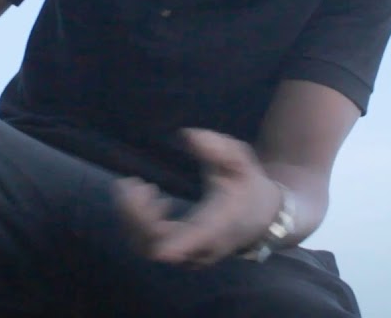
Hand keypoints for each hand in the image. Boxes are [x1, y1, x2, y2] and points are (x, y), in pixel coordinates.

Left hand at [114, 128, 282, 266]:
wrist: (258, 218)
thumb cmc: (247, 186)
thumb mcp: (241, 161)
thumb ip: (220, 148)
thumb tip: (190, 136)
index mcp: (219, 225)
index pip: (197, 241)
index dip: (179, 246)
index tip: (162, 250)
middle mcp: (200, 246)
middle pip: (158, 245)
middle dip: (138, 216)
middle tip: (135, 183)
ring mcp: (185, 254)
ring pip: (146, 246)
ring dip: (132, 216)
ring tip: (137, 186)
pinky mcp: (174, 252)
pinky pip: (145, 243)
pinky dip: (136, 220)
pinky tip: (148, 197)